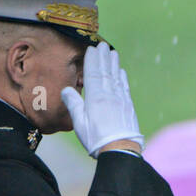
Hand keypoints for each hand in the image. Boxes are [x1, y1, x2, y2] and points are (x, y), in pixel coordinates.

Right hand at [60, 42, 144, 156]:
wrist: (121, 151)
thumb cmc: (97, 139)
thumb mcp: (79, 123)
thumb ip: (73, 104)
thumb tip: (66, 89)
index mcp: (95, 97)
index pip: (93, 73)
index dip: (92, 60)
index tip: (91, 49)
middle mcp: (109, 95)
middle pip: (106, 72)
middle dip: (104, 57)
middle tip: (103, 45)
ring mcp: (121, 100)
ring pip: (116, 78)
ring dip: (114, 64)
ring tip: (113, 53)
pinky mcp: (128, 107)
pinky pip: (124, 88)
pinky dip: (122, 78)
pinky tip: (121, 73)